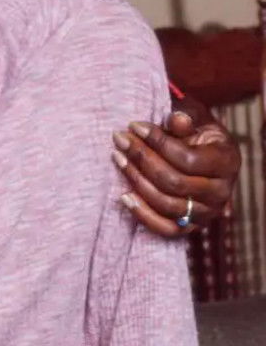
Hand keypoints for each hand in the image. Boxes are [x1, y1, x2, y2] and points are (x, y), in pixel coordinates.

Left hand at [113, 97, 240, 236]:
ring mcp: (207, 212)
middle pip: (174, 182)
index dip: (158, 142)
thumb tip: (177, 118)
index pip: (187, 159)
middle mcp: (221, 192)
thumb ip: (187, 117)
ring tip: (117, 158)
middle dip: (142, 159)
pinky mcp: (191, 227)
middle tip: (120, 139)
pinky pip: (165, 229)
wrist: (203, 154)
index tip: (134, 126)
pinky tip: (123, 196)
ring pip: (166, 204)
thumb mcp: (196, 118)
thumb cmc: (196, 131)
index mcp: (227, 162)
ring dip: (136, 181)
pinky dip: (142, 214)